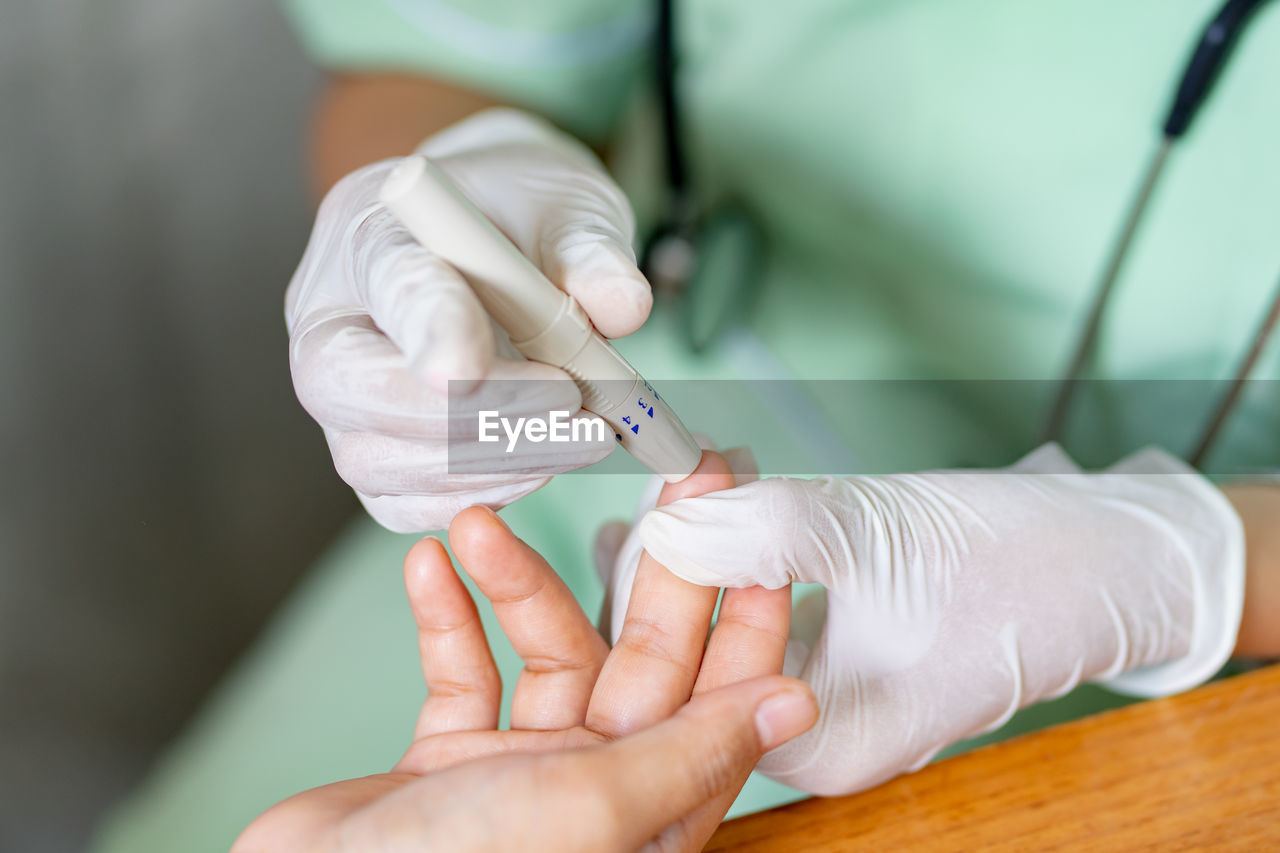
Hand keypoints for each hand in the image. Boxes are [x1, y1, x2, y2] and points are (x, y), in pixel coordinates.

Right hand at [234, 452, 815, 851]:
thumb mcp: (589, 808)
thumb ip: (689, 751)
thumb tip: (795, 702)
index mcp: (653, 810)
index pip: (726, 695)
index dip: (748, 610)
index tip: (755, 526)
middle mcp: (599, 785)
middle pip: (645, 654)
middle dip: (658, 563)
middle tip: (675, 479)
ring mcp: (524, 771)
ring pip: (547, 650)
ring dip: (516, 582)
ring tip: (480, 522)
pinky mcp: (449, 765)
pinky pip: (463, 674)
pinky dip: (448, 620)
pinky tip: (430, 566)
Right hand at [286, 107, 650, 531]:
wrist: (499, 245)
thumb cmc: (520, 218)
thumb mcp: (567, 208)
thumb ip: (589, 249)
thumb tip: (623, 307)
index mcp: (369, 232)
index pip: (386, 284)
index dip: (428, 331)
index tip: (471, 370)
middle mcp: (329, 319)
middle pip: (345, 384)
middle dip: (464, 412)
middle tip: (570, 403)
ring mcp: (341, 396)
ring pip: (372, 458)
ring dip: (487, 462)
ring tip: (581, 436)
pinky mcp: (370, 451)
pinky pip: (397, 501)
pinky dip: (475, 495)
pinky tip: (542, 466)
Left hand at [638, 443, 1244, 794]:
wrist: (1105, 559)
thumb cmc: (1017, 565)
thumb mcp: (877, 540)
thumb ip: (766, 534)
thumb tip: (667, 527)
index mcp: (810, 742)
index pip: (683, 676)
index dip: (646, 583)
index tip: (629, 503)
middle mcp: (804, 733)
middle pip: (695, 648)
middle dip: (668, 558)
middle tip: (652, 479)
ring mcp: (818, 694)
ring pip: (721, 619)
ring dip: (701, 544)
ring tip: (680, 476)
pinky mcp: (833, 653)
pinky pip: (754, 602)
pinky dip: (736, 550)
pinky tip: (711, 501)